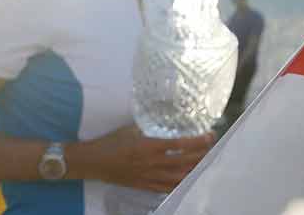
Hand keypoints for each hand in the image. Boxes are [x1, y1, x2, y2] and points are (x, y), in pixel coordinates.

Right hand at [72, 125, 213, 190]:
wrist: (91, 162)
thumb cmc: (110, 142)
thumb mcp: (132, 128)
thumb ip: (150, 125)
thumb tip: (165, 116)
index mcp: (150, 146)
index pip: (181, 145)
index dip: (199, 142)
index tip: (210, 136)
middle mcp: (152, 163)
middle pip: (185, 162)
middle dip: (202, 155)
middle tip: (212, 147)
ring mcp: (148, 177)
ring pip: (178, 177)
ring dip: (194, 170)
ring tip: (205, 162)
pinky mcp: (142, 186)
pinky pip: (165, 188)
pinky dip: (179, 183)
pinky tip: (188, 179)